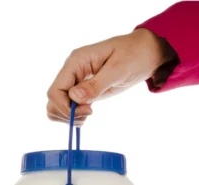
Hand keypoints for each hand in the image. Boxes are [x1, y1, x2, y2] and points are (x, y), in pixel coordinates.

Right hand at [47, 28, 167, 124]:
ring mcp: (75, 81)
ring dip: (68, 117)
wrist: (145, 53)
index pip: (55, 90)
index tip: (86, 112)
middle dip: (67, 114)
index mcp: (76, 62)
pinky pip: (67, 106)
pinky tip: (88, 113)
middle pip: (53, 100)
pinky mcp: (81, 90)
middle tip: (89, 113)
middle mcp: (71, 71)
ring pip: (56, 105)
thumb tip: (74, 97)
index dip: (65, 107)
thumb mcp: (118, 70)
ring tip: (88, 115)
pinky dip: (73, 115)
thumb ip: (96, 85)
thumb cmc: (134, 55)